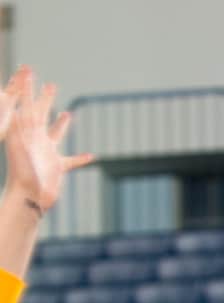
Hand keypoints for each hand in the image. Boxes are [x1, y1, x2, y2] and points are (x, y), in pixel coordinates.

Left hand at [5, 67, 93, 213]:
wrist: (27, 198)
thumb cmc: (24, 175)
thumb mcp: (21, 146)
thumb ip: (23, 127)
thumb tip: (19, 106)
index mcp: (27, 132)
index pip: (27, 104)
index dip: (28, 87)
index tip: (27, 69)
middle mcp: (36, 140)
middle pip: (41, 115)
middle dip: (44, 99)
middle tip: (49, 84)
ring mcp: (47, 153)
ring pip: (55, 135)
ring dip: (61, 124)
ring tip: (68, 113)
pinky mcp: (57, 167)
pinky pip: (71, 161)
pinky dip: (80, 158)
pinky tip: (91, 156)